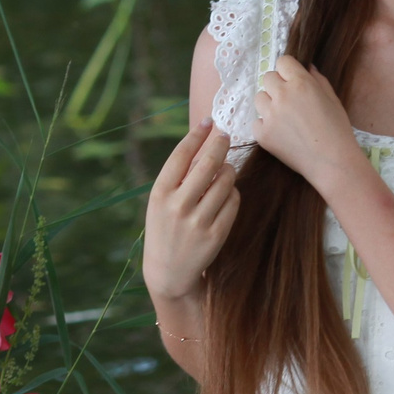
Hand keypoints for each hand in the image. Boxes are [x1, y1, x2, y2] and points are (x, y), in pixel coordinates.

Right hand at [142, 123, 239, 301]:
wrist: (168, 272)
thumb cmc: (165, 228)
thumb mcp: (160, 202)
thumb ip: (178, 177)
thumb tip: (203, 143)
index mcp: (160, 194)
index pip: (181, 155)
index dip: (196, 135)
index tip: (208, 121)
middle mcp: (178, 206)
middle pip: (207, 164)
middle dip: (220, 145)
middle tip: (226, 136)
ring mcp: (198, 221)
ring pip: (225, 181)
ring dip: (229, 170)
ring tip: (225, 171)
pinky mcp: (216, 234)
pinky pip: (233, 201)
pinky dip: (232, 193)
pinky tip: (226, 194)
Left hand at [251, 55, 362, 190]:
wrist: (331, 161)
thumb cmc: (338, 129)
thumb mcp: (332, 98)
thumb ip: (317, 79)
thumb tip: (306, 67)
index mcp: (301, 82)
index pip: (282, 61)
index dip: (288, 71)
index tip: (293, 81)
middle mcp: (282, 95)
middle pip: (268, 78)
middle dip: (278, 86)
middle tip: (290, 102)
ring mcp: (270, 115)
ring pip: (259, 98)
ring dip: (269, 104)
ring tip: (284, 118)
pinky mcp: (262, 134)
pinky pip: (257, 122)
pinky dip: (266, 126)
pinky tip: (280, 134)